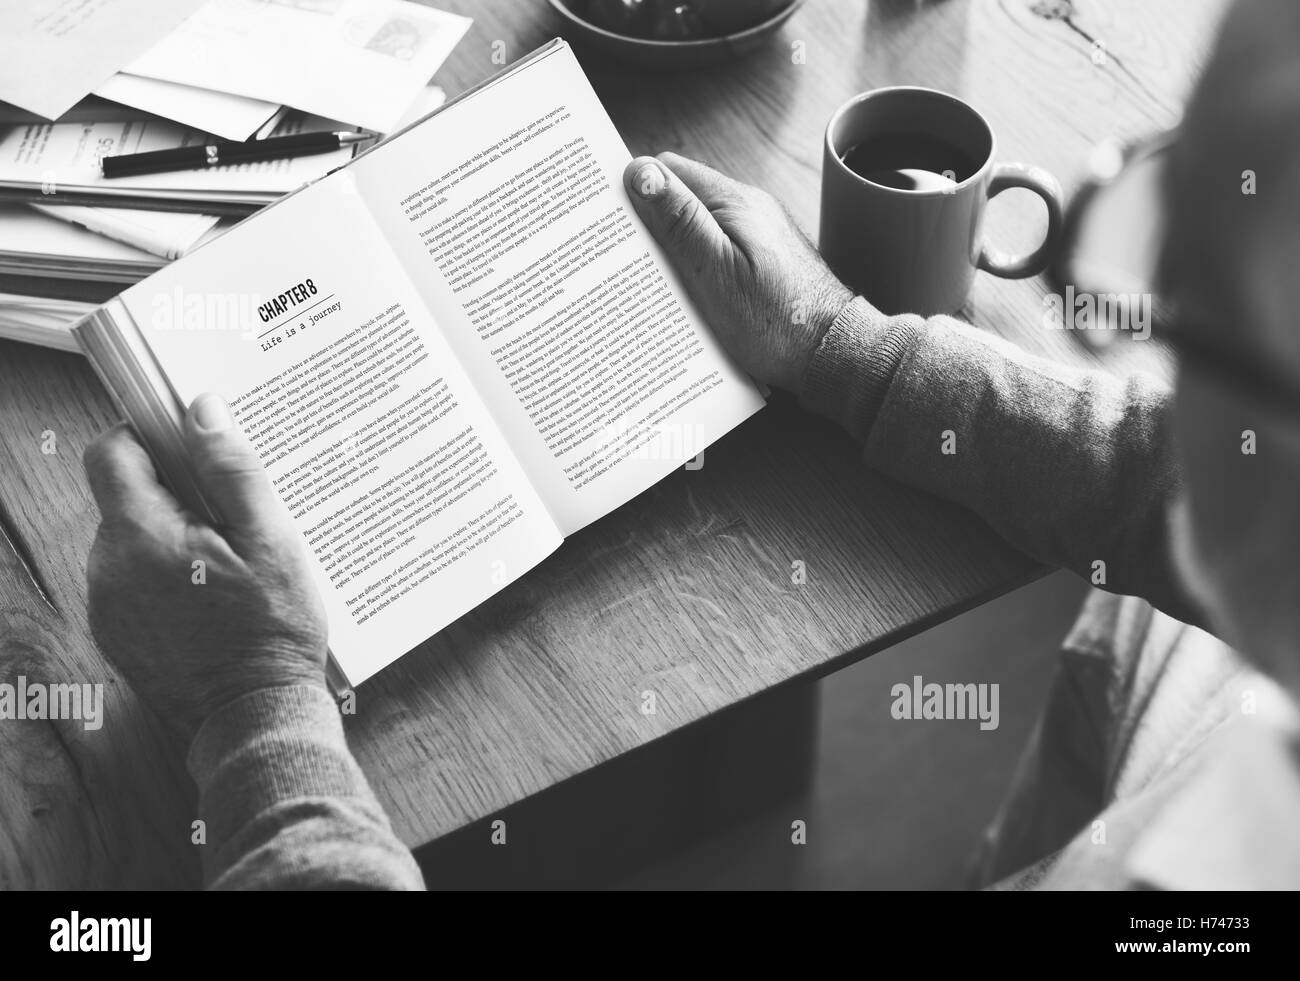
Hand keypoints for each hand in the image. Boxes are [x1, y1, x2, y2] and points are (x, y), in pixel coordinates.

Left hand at [83, 394, 328, 739]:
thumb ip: (232, 470)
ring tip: (231, 561)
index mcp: (140, 536)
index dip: (147, 435)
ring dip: (173, 535)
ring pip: (131, 539)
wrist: (255, 720)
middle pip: (124, 497)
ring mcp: (108, 606)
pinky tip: (215, 595)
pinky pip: (133, 580)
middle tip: (233, 514)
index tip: (189, 442)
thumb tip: (203, 411)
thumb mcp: (271, 540)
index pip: (110, 453)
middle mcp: (108, 568)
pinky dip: (167, 574)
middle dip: (174, 492)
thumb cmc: (271, 632)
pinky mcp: (117, 634)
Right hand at [622, 151, 852, 393]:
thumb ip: (680, 221)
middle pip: (681, 197)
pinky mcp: (763, 259)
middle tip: (617, 254)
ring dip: (669, 245)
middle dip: (647, 220)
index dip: (634, 188)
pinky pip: (716, 248)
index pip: (667, 170)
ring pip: (697, 224)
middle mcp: (748, 208)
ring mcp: (758, 234)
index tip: (606, 215)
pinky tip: (682, 291)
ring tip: (643, 277)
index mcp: (733, 203)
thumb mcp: (716, 274)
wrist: (834, 355)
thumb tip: (639, 171)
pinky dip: (693, 263)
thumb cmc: (775, 323)